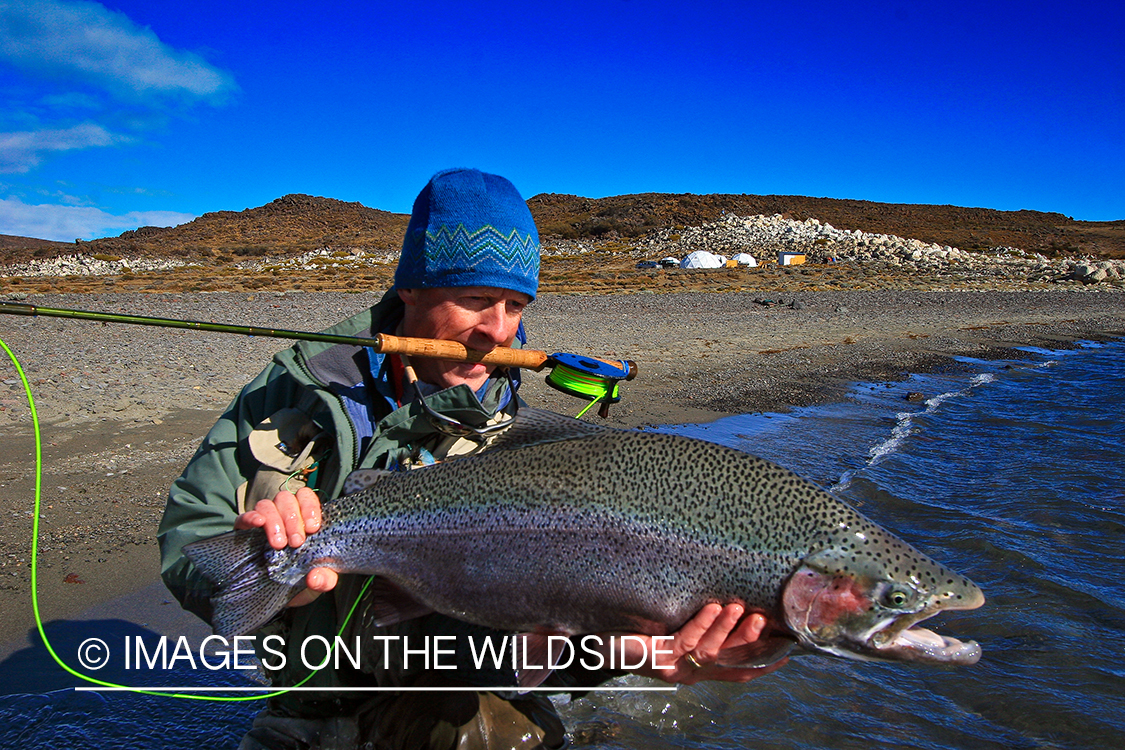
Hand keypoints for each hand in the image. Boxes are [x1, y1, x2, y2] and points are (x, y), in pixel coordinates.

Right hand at [233, 486, 336, 606]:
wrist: (276, 596)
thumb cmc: (300, 581)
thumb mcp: (318, 583)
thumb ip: (324, 579)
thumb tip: (314, 577)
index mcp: (303, 520)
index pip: (306, 497)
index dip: (309, 506)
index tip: (312, 527)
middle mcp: (283, 516)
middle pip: (286, 499)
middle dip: (293, 518)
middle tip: (296, 542)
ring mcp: (263, 522)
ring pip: (267, 505)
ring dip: (274, 521)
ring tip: (279, 544)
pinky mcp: (243, 531)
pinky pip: (244, 517)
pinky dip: (251, 517)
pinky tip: (258, 523)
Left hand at [609, 603, 786, 684]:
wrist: (602, 639)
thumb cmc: (640, 629)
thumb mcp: (677, 624)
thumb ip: (701, 619)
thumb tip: (730, 594)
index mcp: (700, 665)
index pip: (737, 668)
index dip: (762, 662)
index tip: (785, 651)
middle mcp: (692, 670)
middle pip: (729, 659)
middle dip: (748, 641)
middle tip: (763, 620)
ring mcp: (676, 665)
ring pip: (710, 651)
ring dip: (726, 629)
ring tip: (739, 609)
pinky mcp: (660, 657)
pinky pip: (686, 640)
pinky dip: (701, 624)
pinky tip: (710, 608)